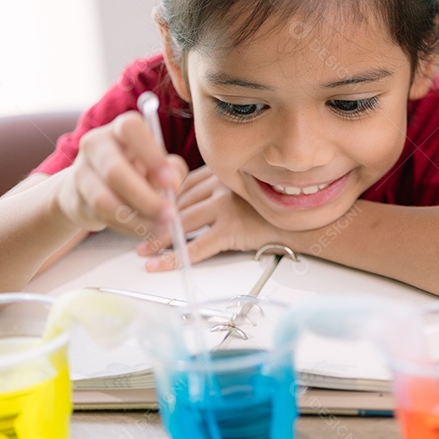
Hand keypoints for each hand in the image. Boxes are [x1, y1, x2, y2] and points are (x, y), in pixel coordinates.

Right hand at [54, 111, 187, 237]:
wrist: (91, 189)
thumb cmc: (137, 171)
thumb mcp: (158, 165)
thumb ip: (172, 169)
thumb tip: (172, 183)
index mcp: (120, 129)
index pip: (130, 129)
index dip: (152, 155)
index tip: (171, 183)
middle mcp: (96, 144)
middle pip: (114, 170)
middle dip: (146, 197)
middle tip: (171, 215)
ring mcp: (81, 170)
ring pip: (104, 199)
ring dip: (137, 218)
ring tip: (162, 228)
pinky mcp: (74, 198)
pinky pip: (101, 215)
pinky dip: (127, 226)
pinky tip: (145, 231)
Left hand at [135, 165, 276, 270]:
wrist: (301, 219)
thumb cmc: (272, 207)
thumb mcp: (241, 190)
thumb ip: (216, 191)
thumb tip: (186, 206)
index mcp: (221, 174)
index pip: (182, 186)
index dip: (161, 200)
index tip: (146, 210)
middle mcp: (220, 185)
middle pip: (178, 204)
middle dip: (154, 220)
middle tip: (137, 234)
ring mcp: (225, 206)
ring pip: (182, 224)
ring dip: (158, 239)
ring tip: (143, 251)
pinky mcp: (232, 228)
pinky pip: (197, 247)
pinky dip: (174, 258)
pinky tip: (158, 265)